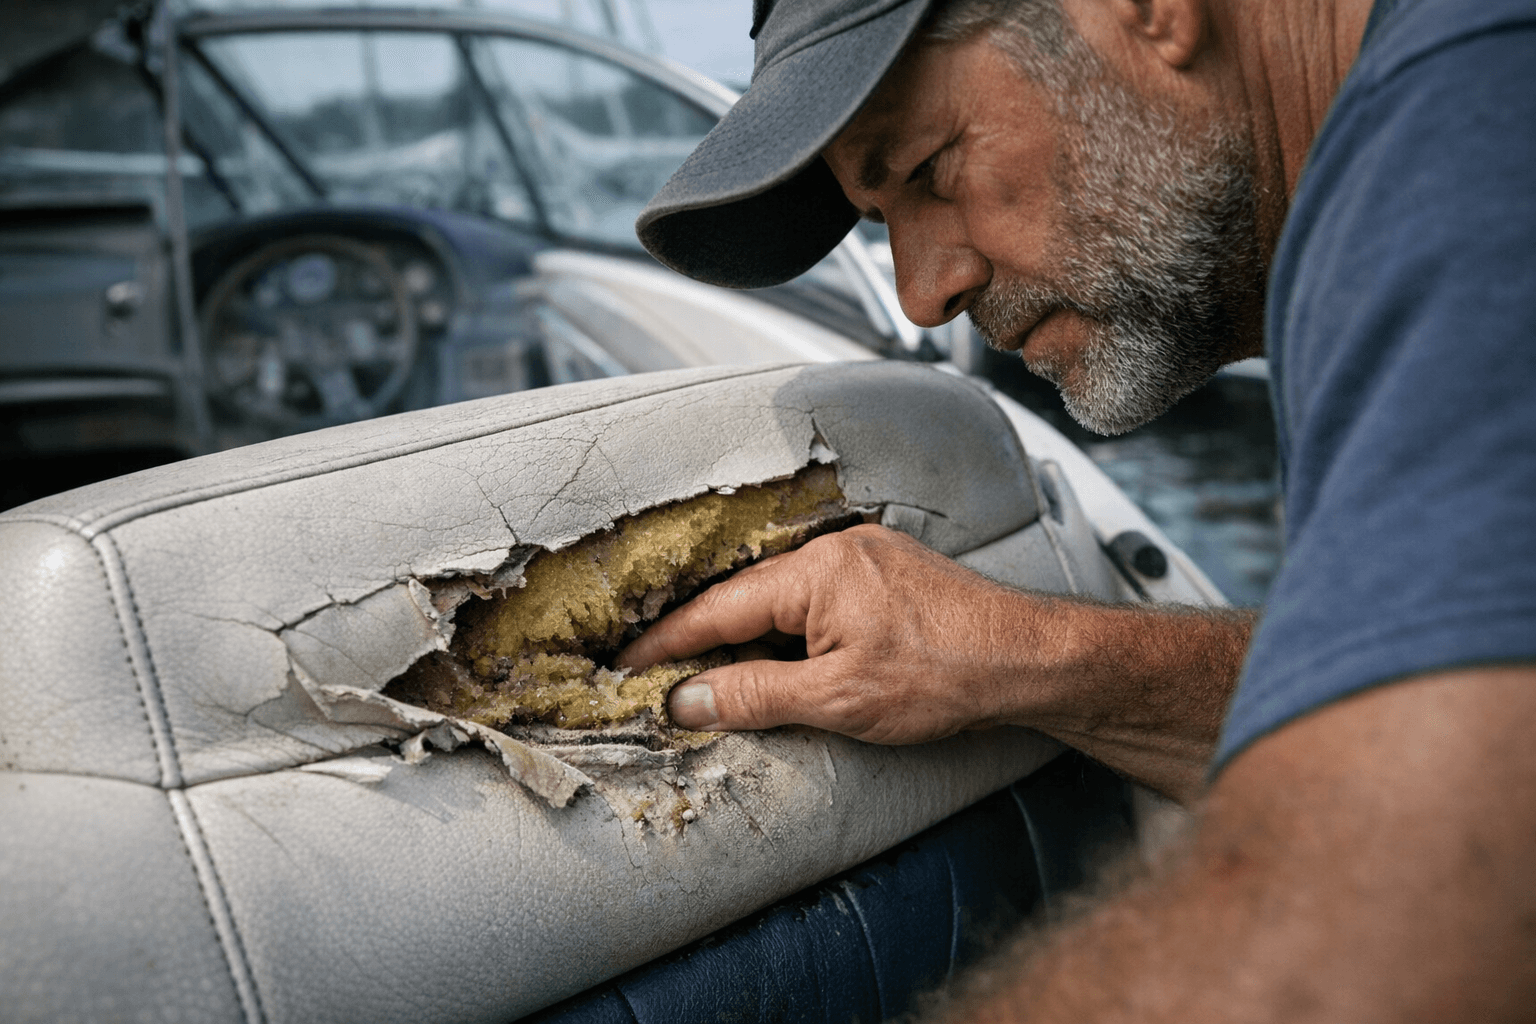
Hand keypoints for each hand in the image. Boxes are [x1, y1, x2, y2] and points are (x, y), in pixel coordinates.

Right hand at [617, 524, 1037, 743]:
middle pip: (745, 598)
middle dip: (701, 639)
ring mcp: (863, 556)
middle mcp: (834, 549)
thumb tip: (684, 700)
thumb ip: (753, 696)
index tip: (625, 666)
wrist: (1032, 659)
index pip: (717, 609)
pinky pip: (814, 598)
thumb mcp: (837, 698)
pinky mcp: (886, 572)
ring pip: (780, 598)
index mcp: (814, 571)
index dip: (666, 642)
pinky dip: (787, 630)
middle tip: (657, 676)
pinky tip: (783, 661)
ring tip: (713, 677)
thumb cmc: (945, 675)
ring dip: (747, 637)